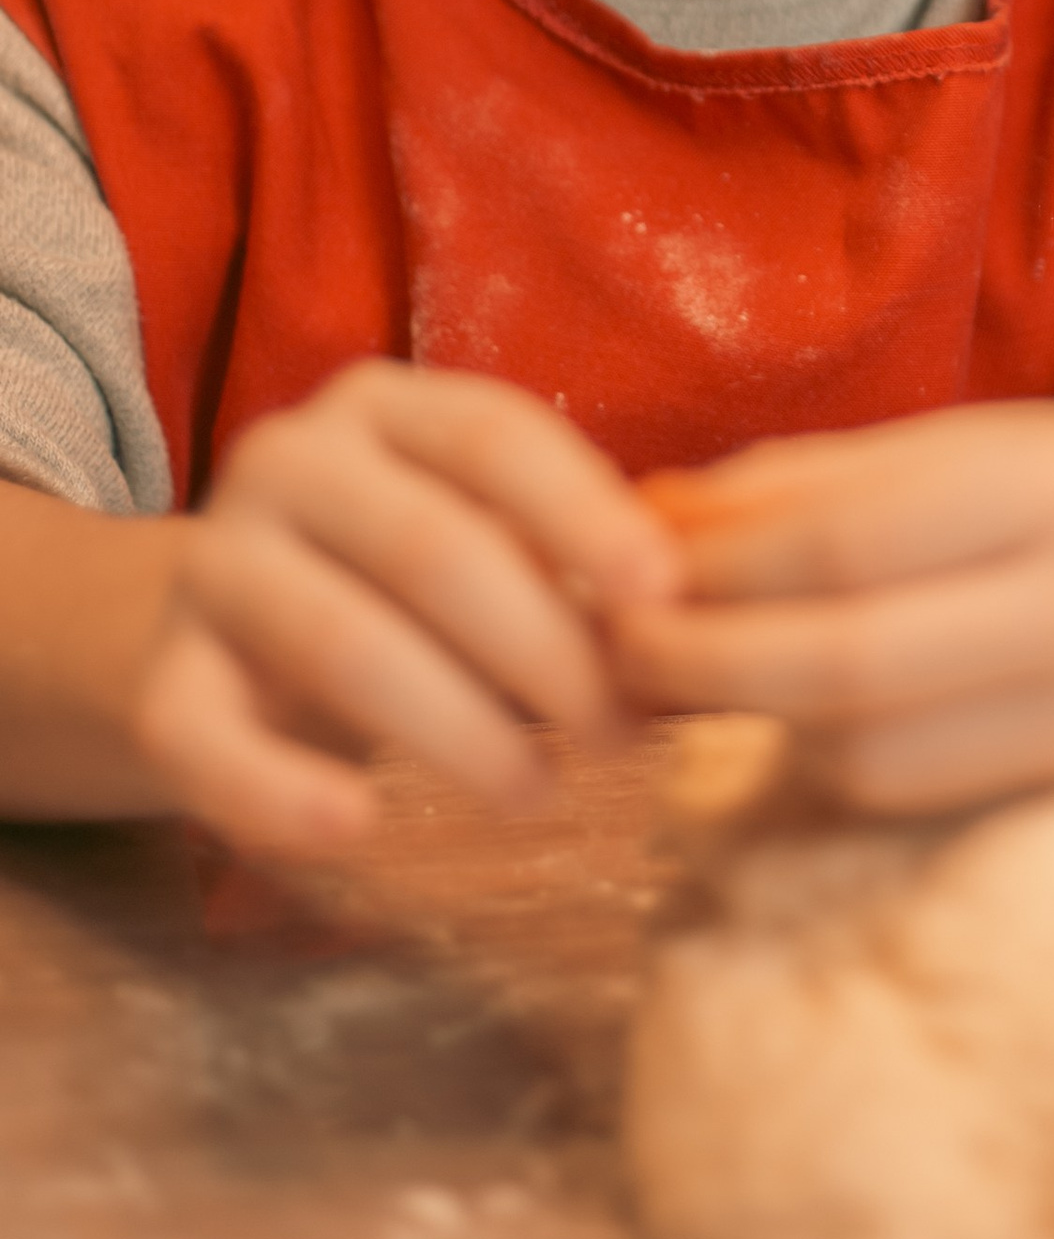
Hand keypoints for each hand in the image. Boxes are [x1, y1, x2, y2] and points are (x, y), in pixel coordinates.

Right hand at [130, 362, 680, 855]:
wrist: (208, 638)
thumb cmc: (397, 589)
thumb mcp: (481, 547)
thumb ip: (572, 575)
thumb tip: (710, 641)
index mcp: (388, 410)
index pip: (497, 439)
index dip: (585, 514)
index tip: (663, 597)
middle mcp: (291, 461)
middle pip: (433, 548)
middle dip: (544, 648)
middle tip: (622, 736)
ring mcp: (213, 564)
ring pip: (342, 642)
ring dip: (454, 728)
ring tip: (536, 794)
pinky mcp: (158, 678)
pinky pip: (212, 741)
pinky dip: (283, 791)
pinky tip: (356, 828)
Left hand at [610, 400, 1053, 814]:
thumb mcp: (979, 443)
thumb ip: (819, 481)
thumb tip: (647, 521)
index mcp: (1049, 479)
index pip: (841, 536)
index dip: (710, 567)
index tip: (618, 573)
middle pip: (844, 660)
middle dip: (702, 667)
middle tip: (615, 658)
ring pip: (870, 749)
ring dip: (755, 724)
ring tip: (694, 686)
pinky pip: (920, 794)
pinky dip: (833, 764)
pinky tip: (793, 725)